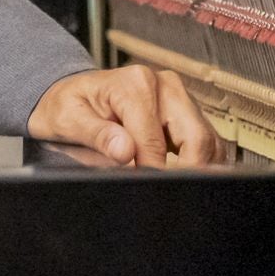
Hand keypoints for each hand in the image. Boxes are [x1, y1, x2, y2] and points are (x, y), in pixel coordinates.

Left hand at [27, 65, 226, 167]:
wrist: (68, 93)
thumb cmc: (67, 105)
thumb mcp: (67, 119)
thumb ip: (97, 135)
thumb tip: (124, 151)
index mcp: (135, 84)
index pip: (155, 140)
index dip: (152, 170)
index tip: (145, 187)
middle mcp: (163, 85)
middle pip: (196, 137)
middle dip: (187, 171)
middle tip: (168, 192)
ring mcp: (178, 96)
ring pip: (208, 140)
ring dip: (198, 166)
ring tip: (175, 183)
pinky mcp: (185, 110)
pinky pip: (206, 139)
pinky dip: (201, 160)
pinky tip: (183, 172)